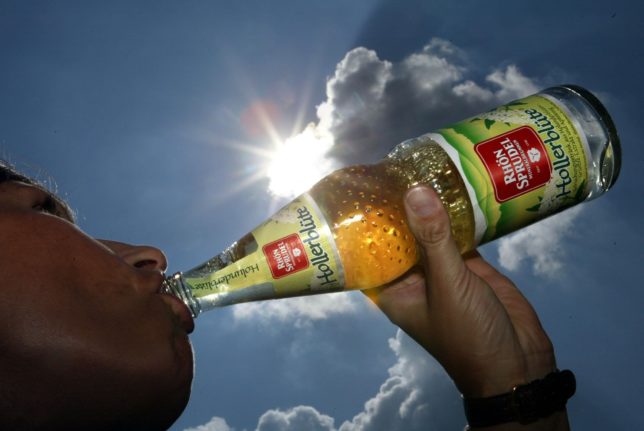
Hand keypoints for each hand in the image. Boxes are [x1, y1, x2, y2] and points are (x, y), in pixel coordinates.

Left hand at [365, 186, 556, 397]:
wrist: (517, 362)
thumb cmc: (469, 334)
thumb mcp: (448, 284)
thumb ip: (433, 238)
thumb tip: (414, 191)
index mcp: (394, 289)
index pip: (368, 252)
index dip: (361, 224)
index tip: (359, 188)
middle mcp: (413, 277)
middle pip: (399, 236)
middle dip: (396, 207)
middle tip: (391, 167)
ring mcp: (442, 268)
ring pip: (428, 231)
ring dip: (426, 207)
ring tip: (419, 166)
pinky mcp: (468, 264)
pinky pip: (457, 233)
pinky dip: (456, 214)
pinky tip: (455, 185)